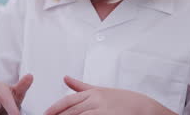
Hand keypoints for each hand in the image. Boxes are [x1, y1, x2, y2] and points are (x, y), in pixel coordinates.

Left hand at [44, 76, 176, 114]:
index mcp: (93, 93)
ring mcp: (103, 111)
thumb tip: (65, 78)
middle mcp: (96, 101)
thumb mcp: (101, 90)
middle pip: (71, 112)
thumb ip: (81, 86)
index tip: (45, 114)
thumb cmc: (124, 100)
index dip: (55, 108)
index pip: (68, 101)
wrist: (144, 107)